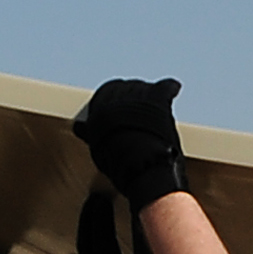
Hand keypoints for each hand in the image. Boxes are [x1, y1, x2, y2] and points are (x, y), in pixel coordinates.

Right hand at [71, 76, 184, 207]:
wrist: (140, 166)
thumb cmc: (118, 164)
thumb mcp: (98, 148)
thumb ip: (91, 133)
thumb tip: (78, 127)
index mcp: (97, 107)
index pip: (106, 95)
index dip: (115, 103)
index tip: (121, 112)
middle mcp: (115, 95)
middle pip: (127, 90)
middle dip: (134, 100)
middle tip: (141, 114)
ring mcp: (137, 94)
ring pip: (144, 89)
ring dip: (150, 98)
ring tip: (156, 112)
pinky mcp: (156, 96)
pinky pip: (165, 86)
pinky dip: (170, 88)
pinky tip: (174, 88)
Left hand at [74, 186, 162, 253]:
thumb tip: (169, 245)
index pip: (101, 233)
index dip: (100, 213)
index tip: (101, 196)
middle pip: (86, 238)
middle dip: (89, 216)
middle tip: (93, 200)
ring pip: (84, 249)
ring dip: (88, 230)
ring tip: (92, 217)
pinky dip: (91, 246)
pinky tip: (98, 247)